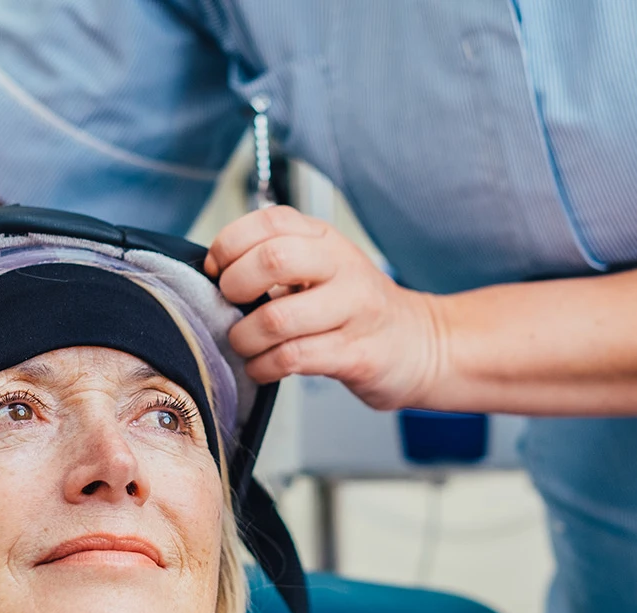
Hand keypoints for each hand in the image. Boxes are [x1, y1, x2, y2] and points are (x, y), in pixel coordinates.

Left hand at [205, 206, 444, 410]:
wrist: (419, 345)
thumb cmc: (357, 309)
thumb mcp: (324, 269)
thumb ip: (277, 261)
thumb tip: (216, 273)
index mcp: (327, 240)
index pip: (269, 221)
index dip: (230, 244)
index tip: (217, 270)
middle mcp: (343, 268)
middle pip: (274, 259)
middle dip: (235, 286)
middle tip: (229, 306)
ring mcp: (354, 311)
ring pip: (278, 318)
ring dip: (245, 337)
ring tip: (243, 344)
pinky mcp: (357, 354)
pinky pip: (293, 358)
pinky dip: (263, 366)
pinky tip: (262, 367)